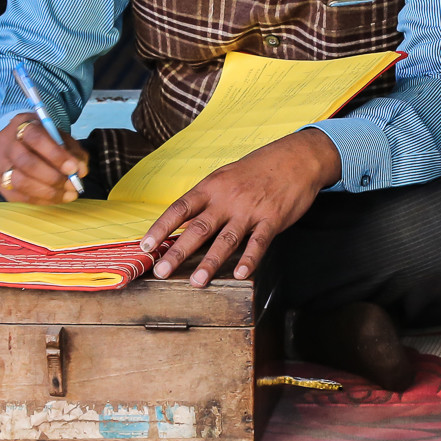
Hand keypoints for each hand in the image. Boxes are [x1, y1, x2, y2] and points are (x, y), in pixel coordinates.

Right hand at [0, 113, 88, 203]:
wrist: (19, 142)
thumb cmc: (44, 139)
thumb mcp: (61, 137)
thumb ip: (73, 151)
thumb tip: (80, 170)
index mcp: (22, 125)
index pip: (36, 138)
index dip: (56, 155)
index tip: (73, 168)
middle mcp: (6, 144)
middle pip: (25, 162)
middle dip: (52, 177)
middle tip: (72, 184)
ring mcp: (0, 164)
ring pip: (20, 182)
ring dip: (48, 192)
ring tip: (68, 193)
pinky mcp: (0, 183)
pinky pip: (19, 196)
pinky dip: (42, 200)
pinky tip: (57, 197)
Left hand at [140, 128, 341, 286]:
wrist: (295, 157)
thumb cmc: (258, 168)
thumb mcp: (226, 176)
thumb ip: (207, 198)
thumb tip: (184, 221)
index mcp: (212, 187)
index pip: (180, 209)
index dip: (161, 228)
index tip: (145, 246)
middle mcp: (227, 199)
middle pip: (198, 228)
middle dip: (177, 252)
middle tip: (161, 272)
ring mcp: (249, 210)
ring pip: (226, 240)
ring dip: (210, 262)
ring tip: (196, 282)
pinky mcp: (272, 219)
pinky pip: (259, 242)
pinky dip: (250, 259)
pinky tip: (240, 274)